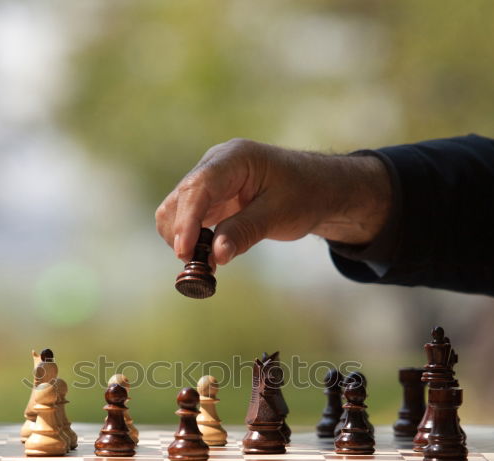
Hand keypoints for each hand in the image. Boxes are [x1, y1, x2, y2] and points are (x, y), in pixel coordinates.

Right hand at [155, 138, 391, 266]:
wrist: (318, 189)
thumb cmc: (304, 194)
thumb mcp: (279, 214)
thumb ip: (245, 232)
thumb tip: (215, 256)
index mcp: (234, 158)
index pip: (198, 187)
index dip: (187, 221)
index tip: (185, 252)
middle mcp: (215, 165)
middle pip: (179, 199)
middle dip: (181, 234)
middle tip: (196, 268)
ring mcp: (209, 182)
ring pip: (175, 211)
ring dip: (182, 239)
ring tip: (204, 266)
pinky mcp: (210, 199)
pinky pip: (187, 220)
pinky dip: (190, 241)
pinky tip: (206, 259)